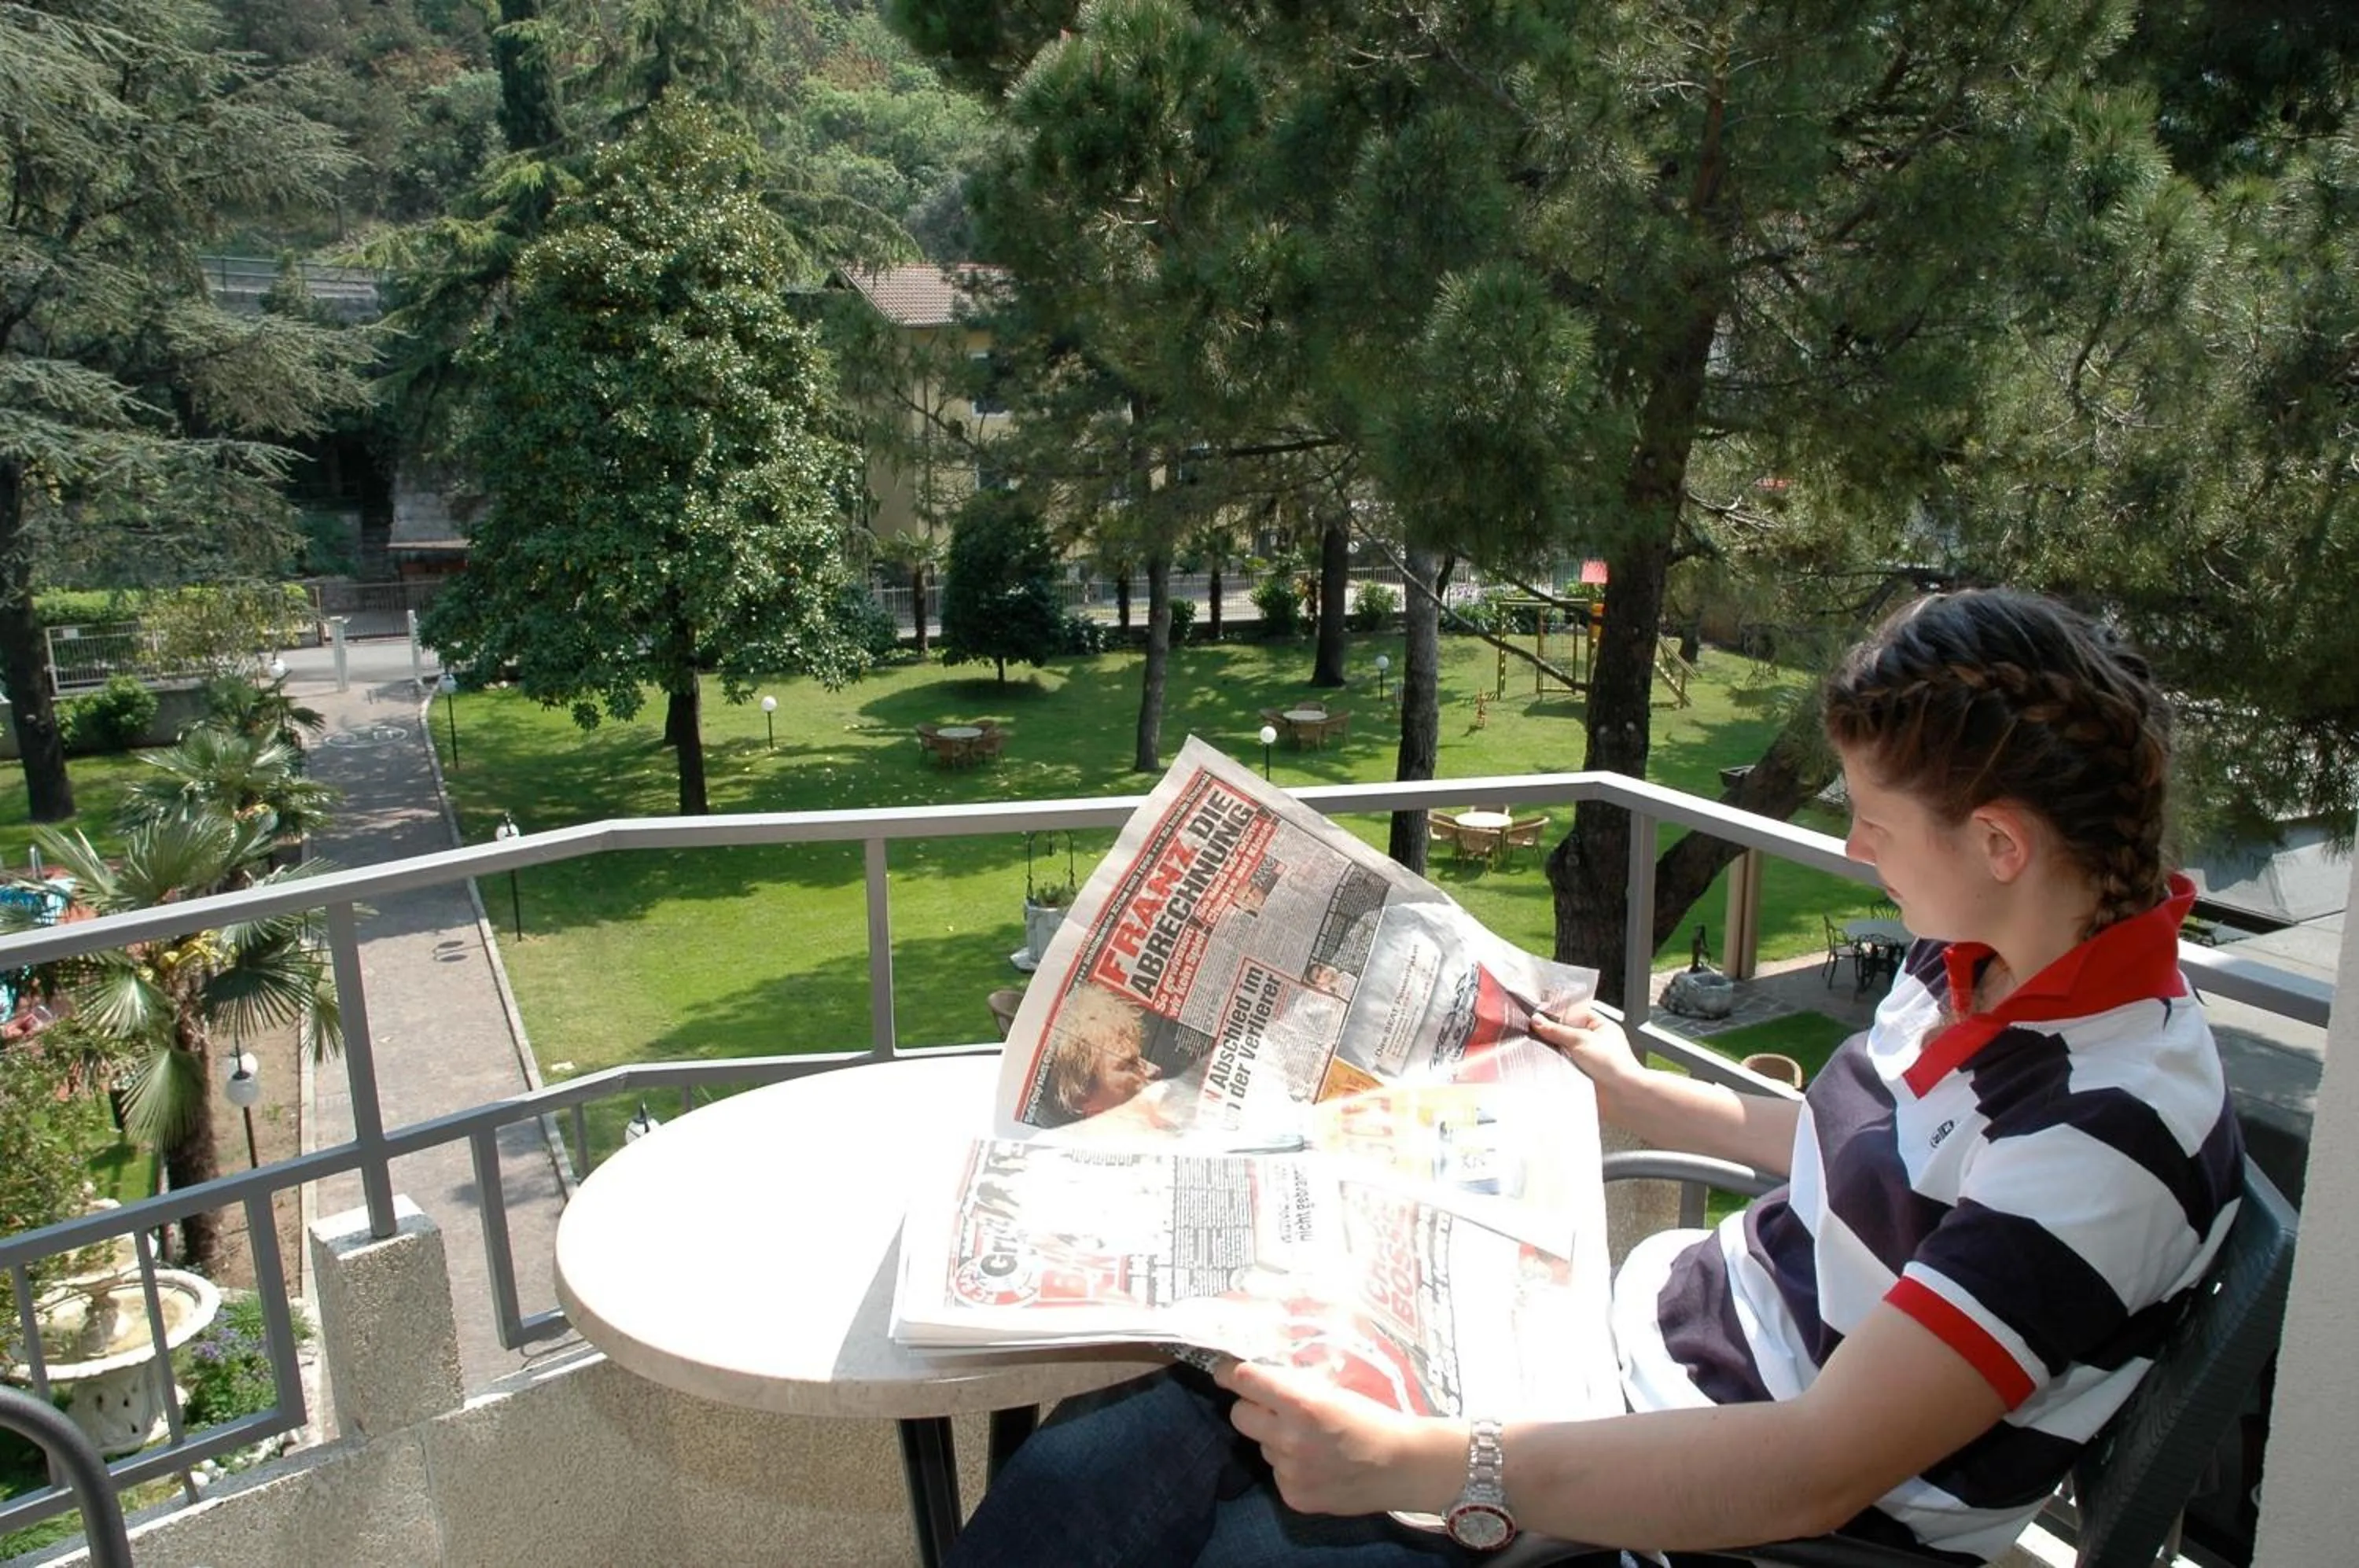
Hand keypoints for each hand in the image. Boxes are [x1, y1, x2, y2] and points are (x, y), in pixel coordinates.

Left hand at [1214, 1359, 1458, 1517]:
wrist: (1404, 1465)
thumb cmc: (1375, 1418)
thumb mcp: (1335, 1388)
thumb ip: (1294, 1384)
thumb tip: (1258, 1374)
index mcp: (1302, 1403)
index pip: (1244, 1379)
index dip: (1231, 1372)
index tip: (1227, 1371)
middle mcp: (1290, 1438)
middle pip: (1239, 1415)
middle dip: (1251, 1407)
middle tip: (1273, 1406)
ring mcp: (1291, 1472)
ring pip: (1262, 1446)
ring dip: (1276, 1439)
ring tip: (1312, 1440)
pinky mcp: (1295, 1496)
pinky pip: (1278, 1473)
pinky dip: (1291, 1467)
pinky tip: (1319, 1464)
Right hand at [1531, 1005, 1644, 1096]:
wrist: (1622, 1095)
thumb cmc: (1612, 1064)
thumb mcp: (1580, 1040)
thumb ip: (1557, 1030)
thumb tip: (1538, 1021)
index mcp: (1602, 1027)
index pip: (1577, 1013)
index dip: (1559, 1013)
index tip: (1540, 1014)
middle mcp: (1597, 1042)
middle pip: (1568, 1032)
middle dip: (1554, 1033)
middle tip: (1535, 1030)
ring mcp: (1590, 1059)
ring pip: (1565, 1050)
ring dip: (1555, 1051)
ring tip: (1539, 1048)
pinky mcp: (1584, 1075)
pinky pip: (1566, 1066)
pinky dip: (1557, 1066)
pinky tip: (1547, 1064)